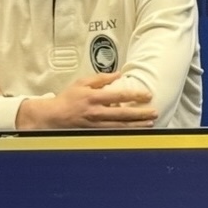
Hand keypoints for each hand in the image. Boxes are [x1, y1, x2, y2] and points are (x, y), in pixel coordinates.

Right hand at [17, 72, 156, 129]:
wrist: (53, 116)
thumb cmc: (68, 98)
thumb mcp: (82, 83)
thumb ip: (101, 78)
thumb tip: (118, 74)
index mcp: (94, 97)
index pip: (119, 96)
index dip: (134, 95)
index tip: (147, 95)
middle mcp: (96, 112)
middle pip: (123, 114)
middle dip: (140, 114)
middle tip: (154, 112)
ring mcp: (95, 124)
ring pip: (120, 126)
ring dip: (136, 125)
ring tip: (150, 123)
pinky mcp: (94, 132)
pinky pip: (113, 133)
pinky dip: (126, 132)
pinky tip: (135, 132)